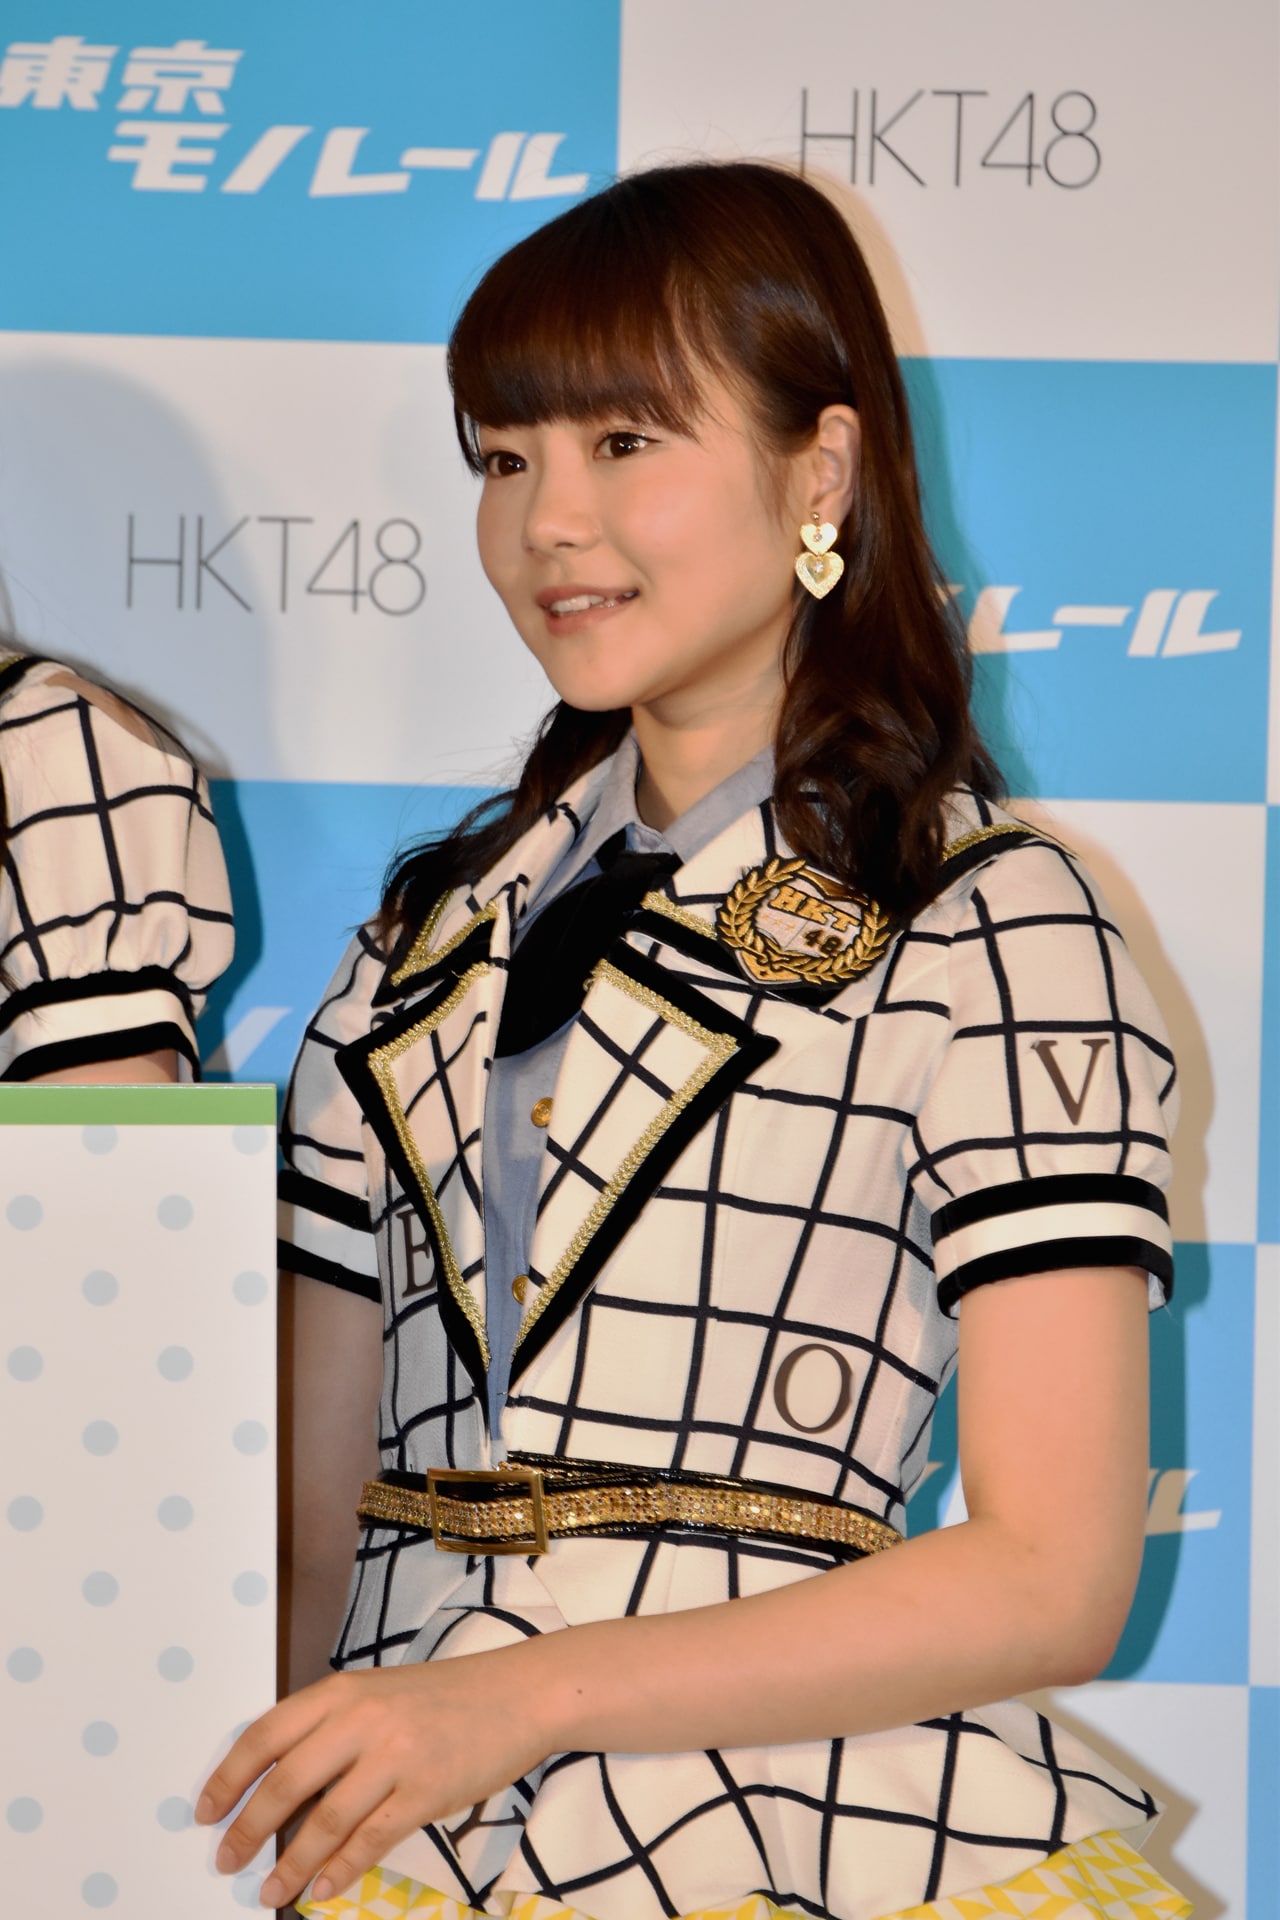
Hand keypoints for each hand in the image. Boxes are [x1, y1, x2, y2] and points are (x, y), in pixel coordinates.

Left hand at [195, 1645, 550, 1909]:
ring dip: (289, 1864)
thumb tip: (274, 1786)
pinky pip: (370, 1841)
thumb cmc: (444, 1696)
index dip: (228, 1777)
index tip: (204, 1812)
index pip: (265, 1735)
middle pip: (286, 1783)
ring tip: (268, 1891)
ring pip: (324, 1822)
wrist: (518, 1694)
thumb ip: (330, 1728)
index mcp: (342, 1691)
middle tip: (226, 1860)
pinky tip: (321, 1889)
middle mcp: (362, 1719)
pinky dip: (340, 1870)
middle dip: (248, 1829)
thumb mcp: (378, 1694)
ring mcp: (395, 1757)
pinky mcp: (426, 1793)